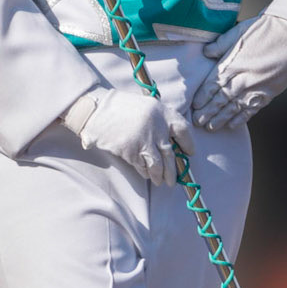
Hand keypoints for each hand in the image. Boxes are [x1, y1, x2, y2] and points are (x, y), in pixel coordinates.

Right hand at [66, 88, 193, 184]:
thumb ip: (159, 120)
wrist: (97, 109)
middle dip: (172, 170)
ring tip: (160, 181)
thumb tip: (170, 141)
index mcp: (162, 112)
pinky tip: (146, 174)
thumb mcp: (145, 106)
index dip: (188, 143)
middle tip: (172, 179)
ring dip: (160, 176)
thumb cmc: (120, 107)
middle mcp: (157, 126)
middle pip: (171, 154)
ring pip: (158, 165)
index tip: (189, 152)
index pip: (183, 129)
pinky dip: (145, 172)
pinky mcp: (132, 151)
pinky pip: (142, 166)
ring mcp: (145, 140)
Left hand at [191, 12, 286, 129]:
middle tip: (197, 122)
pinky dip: (241, 119)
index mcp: (232, 64)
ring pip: (234, 108)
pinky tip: (232, 125)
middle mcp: (242, 80)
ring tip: (210, 127)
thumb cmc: (266, 29)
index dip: (202, 97)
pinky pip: (251, 110)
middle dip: (208, 112)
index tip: (194, 106)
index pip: (212, 85)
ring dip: (221, 119)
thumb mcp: (239, 31)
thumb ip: (221, 44)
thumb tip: (206, 52)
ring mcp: (256, 89)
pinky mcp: (268, 94)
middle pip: (220, 100)